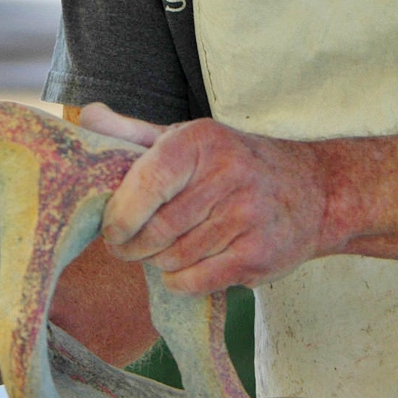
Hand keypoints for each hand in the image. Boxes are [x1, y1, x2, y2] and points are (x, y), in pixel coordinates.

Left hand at [79, 104, 328, 294]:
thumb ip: (132, 133)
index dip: (119, 216)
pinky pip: (194, 281)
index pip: (144, 184)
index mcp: (200, 140)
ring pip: (172, 258)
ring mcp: (246, 215)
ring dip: (159, 262)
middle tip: (130, 247)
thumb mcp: (186, 138)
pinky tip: (188, 266)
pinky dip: (180, 281)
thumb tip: (85, 116)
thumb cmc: (232, 163)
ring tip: (166, 249)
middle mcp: (226, 174)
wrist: (312, 190)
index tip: (112, 229)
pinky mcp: (257, 254)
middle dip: (132, 246)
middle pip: (154, 231)